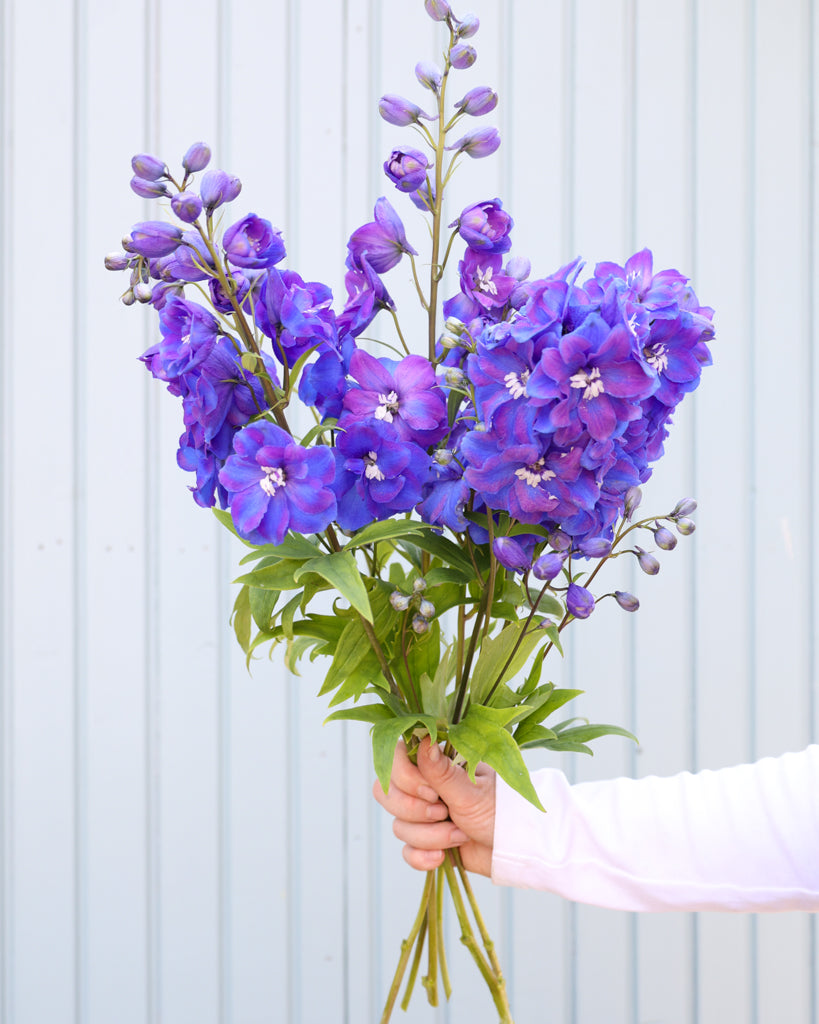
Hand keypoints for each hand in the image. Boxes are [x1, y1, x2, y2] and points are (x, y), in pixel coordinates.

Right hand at [372, 735, 495, 876]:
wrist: (515, 848)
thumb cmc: (500, 809)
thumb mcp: (471, 791)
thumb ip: (442, 771)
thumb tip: (423, 739)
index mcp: (435, 763)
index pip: (395, 760)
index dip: (405, 779)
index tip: (432, 792)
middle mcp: (424, 785)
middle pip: (387, 794)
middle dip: (416, 812)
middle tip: (445, 813)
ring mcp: (423, 814)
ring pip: (398, 826)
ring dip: (430, 836)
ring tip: (460, 835)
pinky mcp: (426, 841)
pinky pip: (406, 851)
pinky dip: (422, 857)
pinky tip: (441, 858)